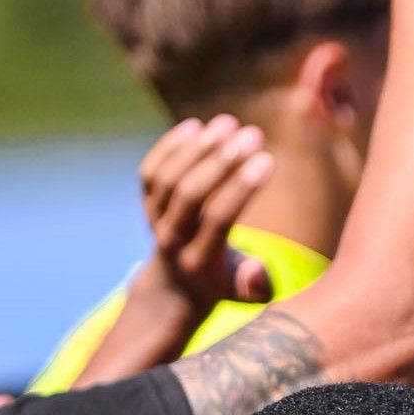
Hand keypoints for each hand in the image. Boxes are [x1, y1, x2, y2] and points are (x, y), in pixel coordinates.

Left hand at [135, 116, 276, 309]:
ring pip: (168, 178)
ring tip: (229, 123)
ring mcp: (153, 219)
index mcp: (199, 262)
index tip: (268, 159)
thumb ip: (255, 286)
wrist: (175, 286)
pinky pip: (150, 170)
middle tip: (254, 134)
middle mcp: (171, 239)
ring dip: (198, 147)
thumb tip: (258, 271)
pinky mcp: (145, 202)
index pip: (219, 220)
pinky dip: (169, 146)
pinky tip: (195, 126)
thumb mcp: (242, 291)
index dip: (242, 189)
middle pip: (189, 194)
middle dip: (222, 162)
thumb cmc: (221, 280)